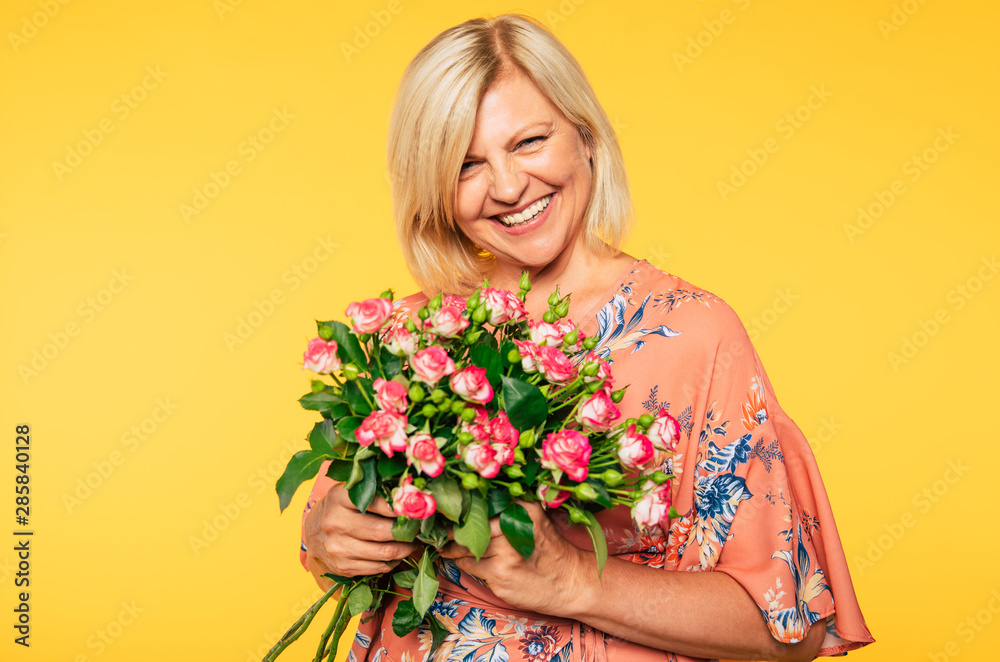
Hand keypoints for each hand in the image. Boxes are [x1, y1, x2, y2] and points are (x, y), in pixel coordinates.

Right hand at [302, 482, 418, 589]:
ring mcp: (337, 547)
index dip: (397, 508)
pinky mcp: (342, 567)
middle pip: (382, 531)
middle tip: (419, 529)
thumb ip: (374, 491)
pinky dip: (392, 562)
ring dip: (405, 549)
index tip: (413, 510)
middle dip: (406, 532)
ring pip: (384, 553)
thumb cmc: (340, 507)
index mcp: (338, 498)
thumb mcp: (350, 492)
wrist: (313, 532)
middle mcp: (335, 523)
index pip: (373, 502)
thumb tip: (408, 497)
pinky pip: (377, 567)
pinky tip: (397, 554)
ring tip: (413, 543)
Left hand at [439, 501, 591, 616]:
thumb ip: (508, 511)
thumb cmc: (549, 550)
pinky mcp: (499, 574)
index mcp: (523, 509)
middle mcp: (514, 527)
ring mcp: (506, 552)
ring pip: (466, 545)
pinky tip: (462, 560)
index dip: (462, 509)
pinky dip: (462, 562)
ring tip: (446, 546)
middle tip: (439, 532)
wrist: (570, 581)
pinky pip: (469, 564)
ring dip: (454, 548)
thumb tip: (468, 508)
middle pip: (470, 525)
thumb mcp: (535, 520)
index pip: (482, 504)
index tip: (446, 510)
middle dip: (453, 530)